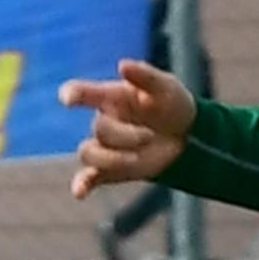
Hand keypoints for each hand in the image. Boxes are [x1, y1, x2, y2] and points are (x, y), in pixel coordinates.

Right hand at [63, 58, 197, 198]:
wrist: (189, 136)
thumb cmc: (172, 104)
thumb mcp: (166, 86)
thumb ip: (145, 75)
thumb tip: (122, 66)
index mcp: (111, 97)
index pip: (84, 93)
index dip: (74, 94)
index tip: (69, 98)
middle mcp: (104, 121)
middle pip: (98, 129)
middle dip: (125, 134)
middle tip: (151, 135)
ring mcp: (106, 146)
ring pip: (89, 153)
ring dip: (111, 158)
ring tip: (137, 159)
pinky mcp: (110, 170)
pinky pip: (88, 178)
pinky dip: (82, 185)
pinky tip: (80, 193)